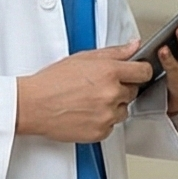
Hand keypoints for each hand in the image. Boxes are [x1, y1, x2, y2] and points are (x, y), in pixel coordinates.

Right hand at [16, 40, 153, 142]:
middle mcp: (111, 94)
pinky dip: (102, 121)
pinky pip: (111, 126)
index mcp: (109, 72)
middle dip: (121, 89)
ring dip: (113, 106)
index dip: (140, 71)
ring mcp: (107, 115)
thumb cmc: (52, 81)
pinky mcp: (101, 132)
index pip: (143, 72)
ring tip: (89, 100)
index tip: (135, 73)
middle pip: (133, 92)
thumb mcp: (82, 58)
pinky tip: (86, 112)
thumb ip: (114, 52)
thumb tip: (133, 46)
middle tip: (98, 86)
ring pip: (123, 110)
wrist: (33, 105)